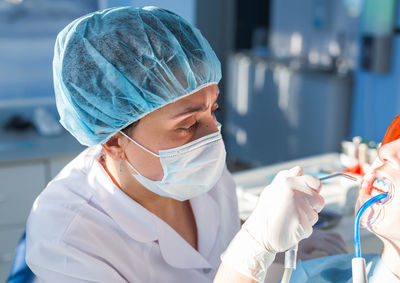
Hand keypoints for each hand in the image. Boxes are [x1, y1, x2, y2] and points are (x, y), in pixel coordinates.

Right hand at [219, 166, 323, 281]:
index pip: (316, 183)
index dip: (314, 191)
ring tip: (290, 220)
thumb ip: (287, 178)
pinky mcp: (303, 224)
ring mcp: (300, 208)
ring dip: (305, 219)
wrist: (259, 233)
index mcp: (288, 182)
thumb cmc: (265, 212)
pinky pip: (310, 227)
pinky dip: (302, 230)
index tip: (306, 197)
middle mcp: (296, 193)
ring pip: (314, 215)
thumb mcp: (272, 189)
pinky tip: (290, 228)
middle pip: (319, 200)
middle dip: (311, 207)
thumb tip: (299, 169)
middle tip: (294, 211)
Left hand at [297, 229, 347, 259]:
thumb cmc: (292, 252)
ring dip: (342, 246)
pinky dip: (340, 242)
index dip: (337, 254)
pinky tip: (341, 250)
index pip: (329, 246)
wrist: (285, 241)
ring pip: (336, 237)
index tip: (343, 261)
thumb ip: (314, 258)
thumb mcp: (301, 257)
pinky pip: (334, 235)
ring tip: (345, 257)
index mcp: (313, 239)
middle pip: (335, 241)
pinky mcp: (320, 233)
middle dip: (342, 251)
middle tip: (348, 261)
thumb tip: (328, 260)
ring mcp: (319, 232)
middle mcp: (317, 234)